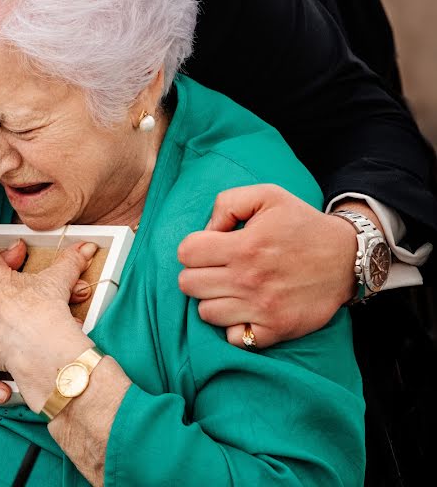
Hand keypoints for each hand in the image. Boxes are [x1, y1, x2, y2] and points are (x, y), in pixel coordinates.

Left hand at [177, 184, 360, 348]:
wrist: (347, 257)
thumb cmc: (301, 224)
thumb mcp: (267, 195)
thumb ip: (227, 203)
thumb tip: (207, 230)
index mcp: (244, 246)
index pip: (186, 253)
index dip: (193, 247)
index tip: (209, 247)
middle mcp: (249, 279)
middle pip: (188, 284)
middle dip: (197, 273)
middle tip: (216, 269)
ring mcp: (261, 308)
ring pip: (205, 312)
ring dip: (212, 300)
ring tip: (230, 289)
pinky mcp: (275, 329)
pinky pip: (233, 337)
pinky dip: (234, 326)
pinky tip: (244, 310)